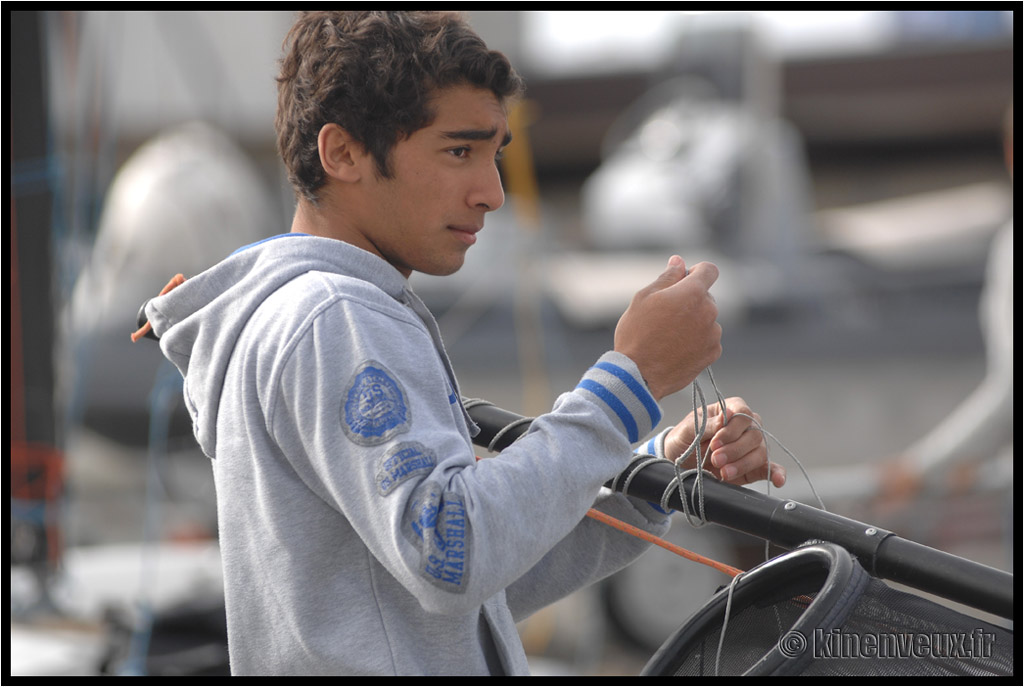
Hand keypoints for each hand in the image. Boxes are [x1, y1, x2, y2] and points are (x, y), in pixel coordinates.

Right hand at [614, 256, 721, 400]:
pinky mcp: (712, 353)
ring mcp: (713, 334)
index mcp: (693, 293)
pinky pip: (708, 339)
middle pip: (706, 297)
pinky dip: (696, 340)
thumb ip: (667, 277)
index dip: (697, 271)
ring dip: (694, 321)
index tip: (685, 279)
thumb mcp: (644, 297)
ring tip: (668, 336)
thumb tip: (678, 262)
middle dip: (690, 300)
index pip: (709, 270)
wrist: (639, 375)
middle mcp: (709, 311)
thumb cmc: (637, 333)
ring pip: (707, 319)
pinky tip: (676, 348)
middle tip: (665, 315)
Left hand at [663, 397, 785, 487]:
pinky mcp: (753, 467)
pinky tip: (778, 480)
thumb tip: (728, 415)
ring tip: (724, 473)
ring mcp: (751, 447)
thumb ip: (708, 423)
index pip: (743, 414)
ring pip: (760, 453)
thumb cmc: (685, 437)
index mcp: (732, 409)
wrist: (678, 458)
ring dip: (742, 464)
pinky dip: (777, 474)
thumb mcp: (689, 428)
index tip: (714, 442)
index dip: (731, 430)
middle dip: (734, 450)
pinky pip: (770, 468)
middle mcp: (746, 426)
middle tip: (715, 459)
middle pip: (754, 436)